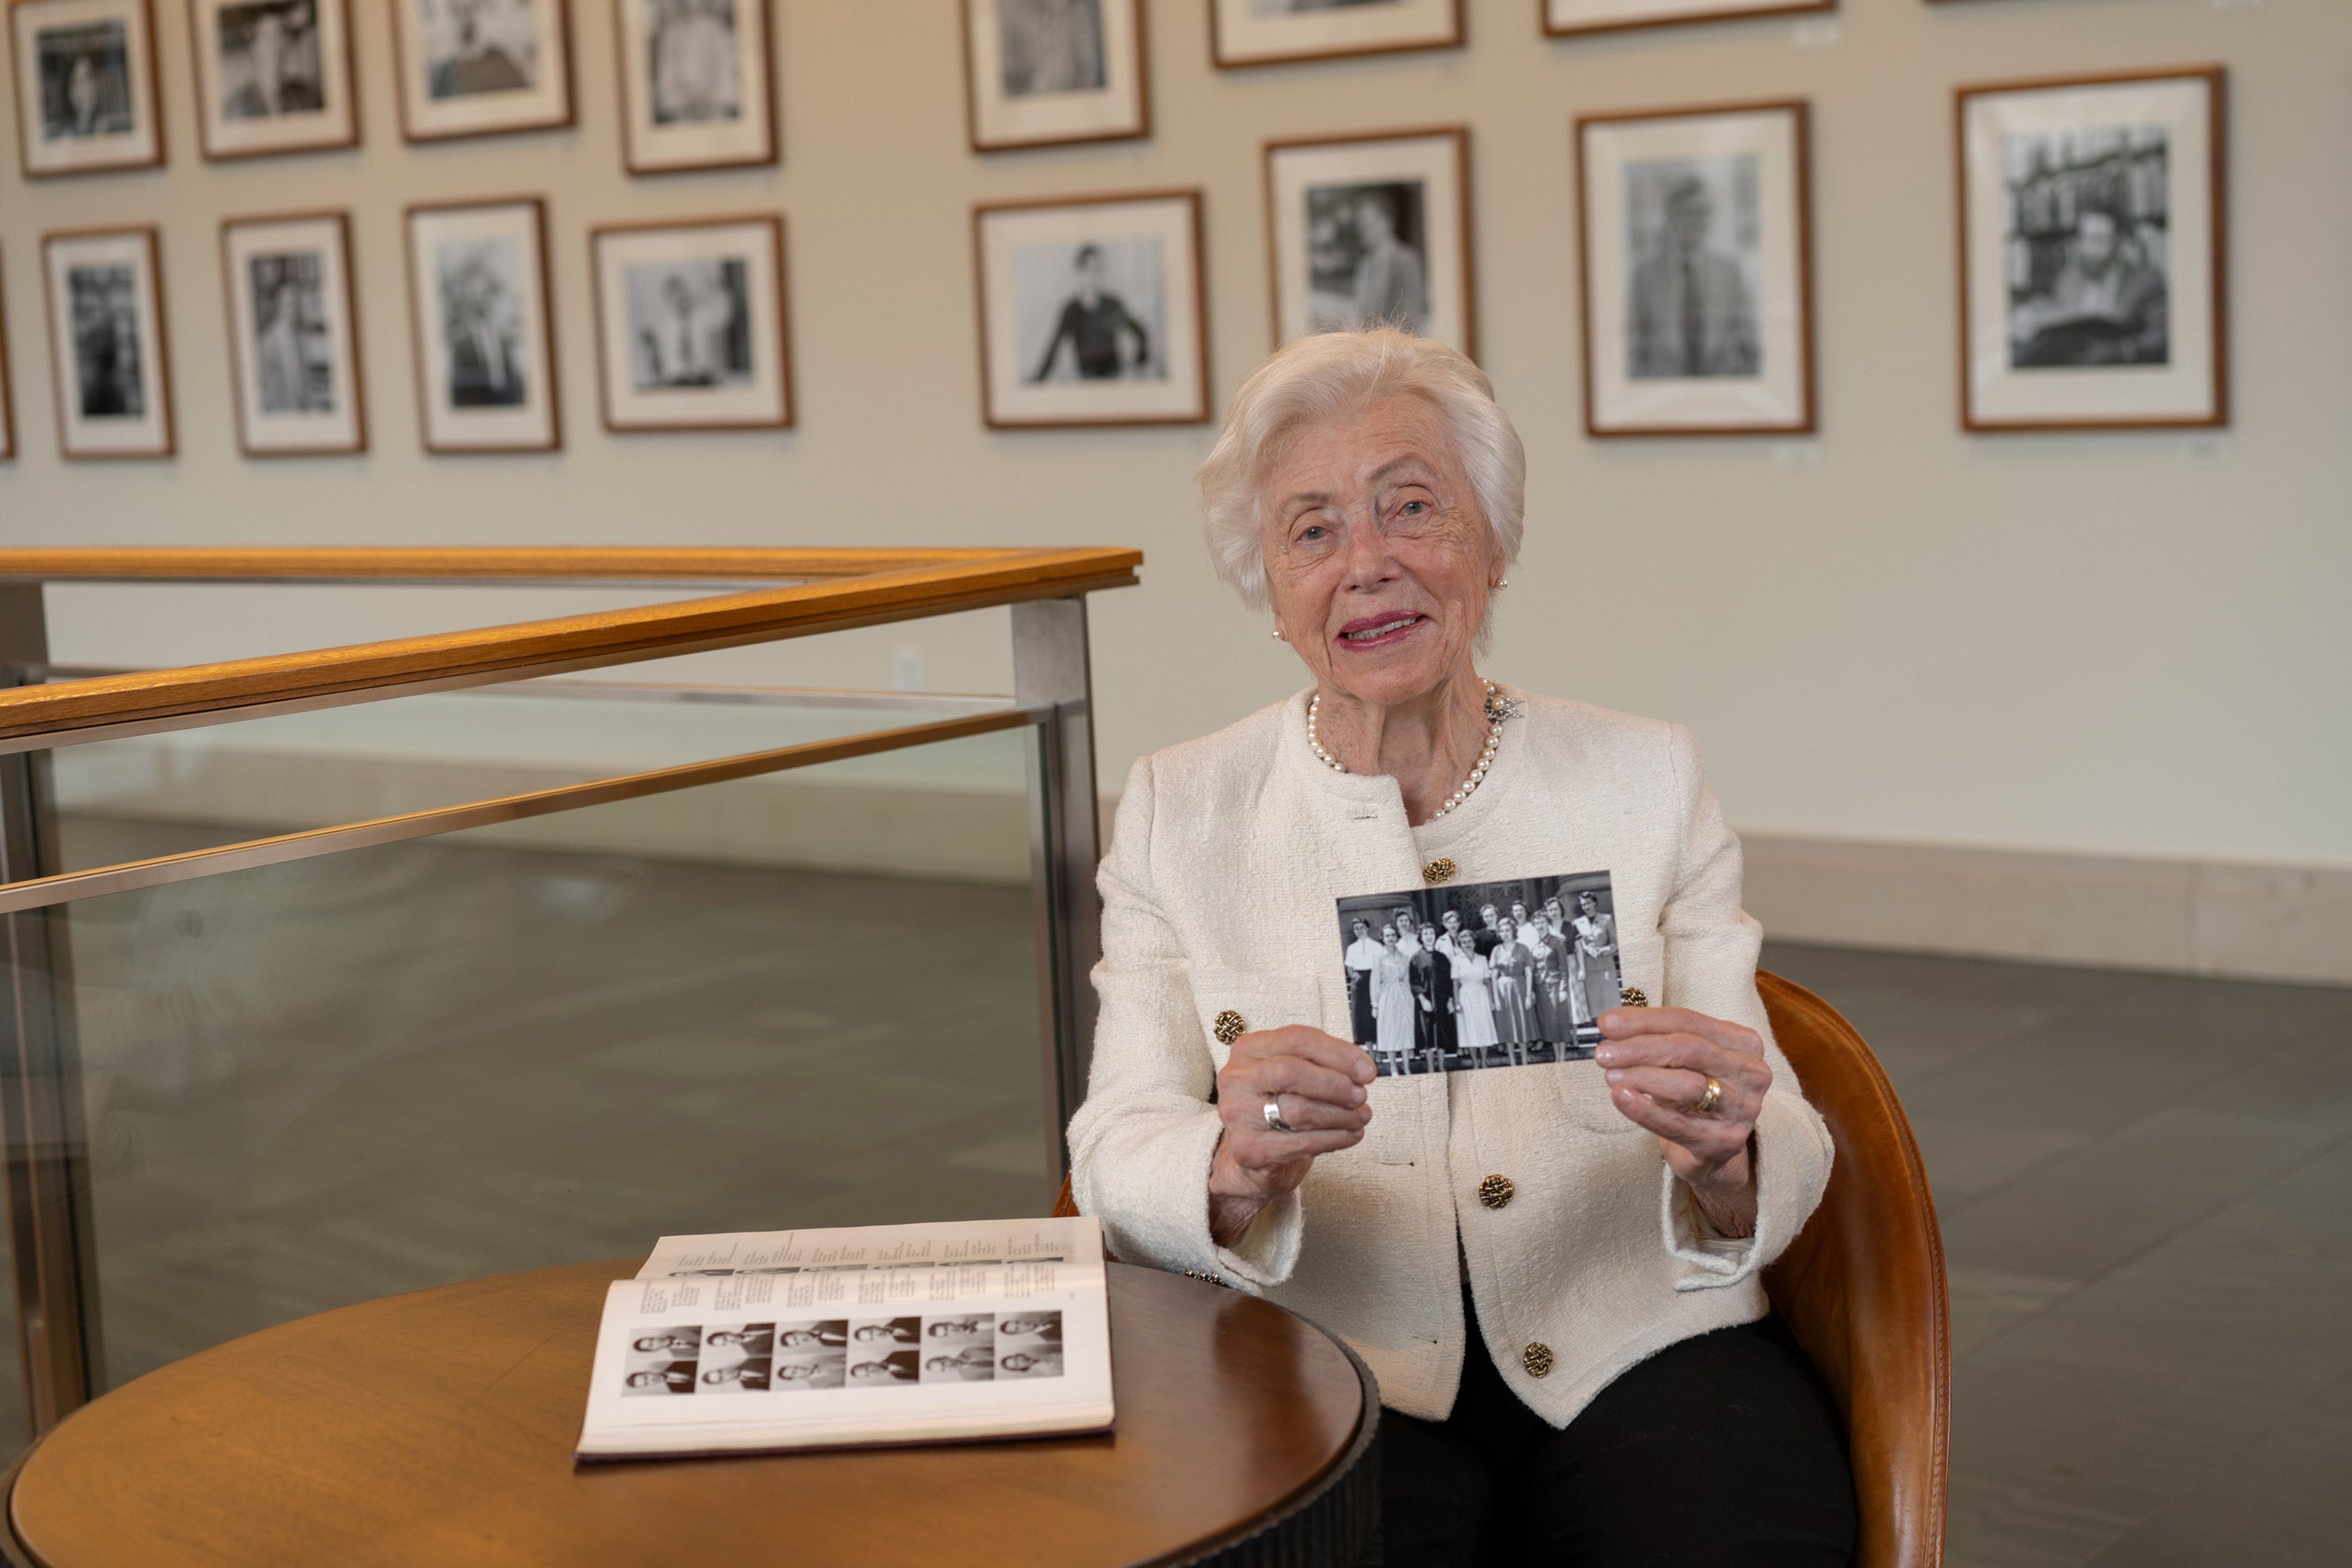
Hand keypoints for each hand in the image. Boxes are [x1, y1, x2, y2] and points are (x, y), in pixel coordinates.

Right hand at [1207, 1026, 1374, 1246]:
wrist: (1251, 1158)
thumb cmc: (1276, 1108)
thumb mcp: (1291, 1076)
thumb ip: (1321, 1064)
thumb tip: (1362, 1069)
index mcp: (1248, 1050)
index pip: (1296, 1039)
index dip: (1337, 1053)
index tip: (1366, 1070)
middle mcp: (1237, 1079)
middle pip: (1291, 1071)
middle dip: (1336, 1084)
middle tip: (1361, 1095)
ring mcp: (1238, 1115)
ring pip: (1300, 1110)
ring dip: (1341, 1115)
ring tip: (1361, 1116)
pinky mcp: (1248, 1149)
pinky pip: (1302, 1142)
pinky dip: (1335, 1139)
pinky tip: (1350, 1135)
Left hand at [1595, 1007, 1769, 1236]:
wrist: (1713, 1150)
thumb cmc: (1695, 1096)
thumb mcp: (1683, 1062)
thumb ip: (1656, 1040)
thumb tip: (1611, 1026)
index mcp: (1743, 1043)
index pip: (1689, 1021)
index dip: (1644, 1020)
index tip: (1607, 1023)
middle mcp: (1751, 1073)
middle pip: (1689, 1049)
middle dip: (1640, 1048)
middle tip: (1604, 1052)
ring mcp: (1742, 1109)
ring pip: (1687, 1085)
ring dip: (1641, 1076)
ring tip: (1610, 1076)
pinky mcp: (1724, 1142)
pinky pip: (1679, 1124)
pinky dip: (1645, 1110)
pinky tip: (1621, 1098)